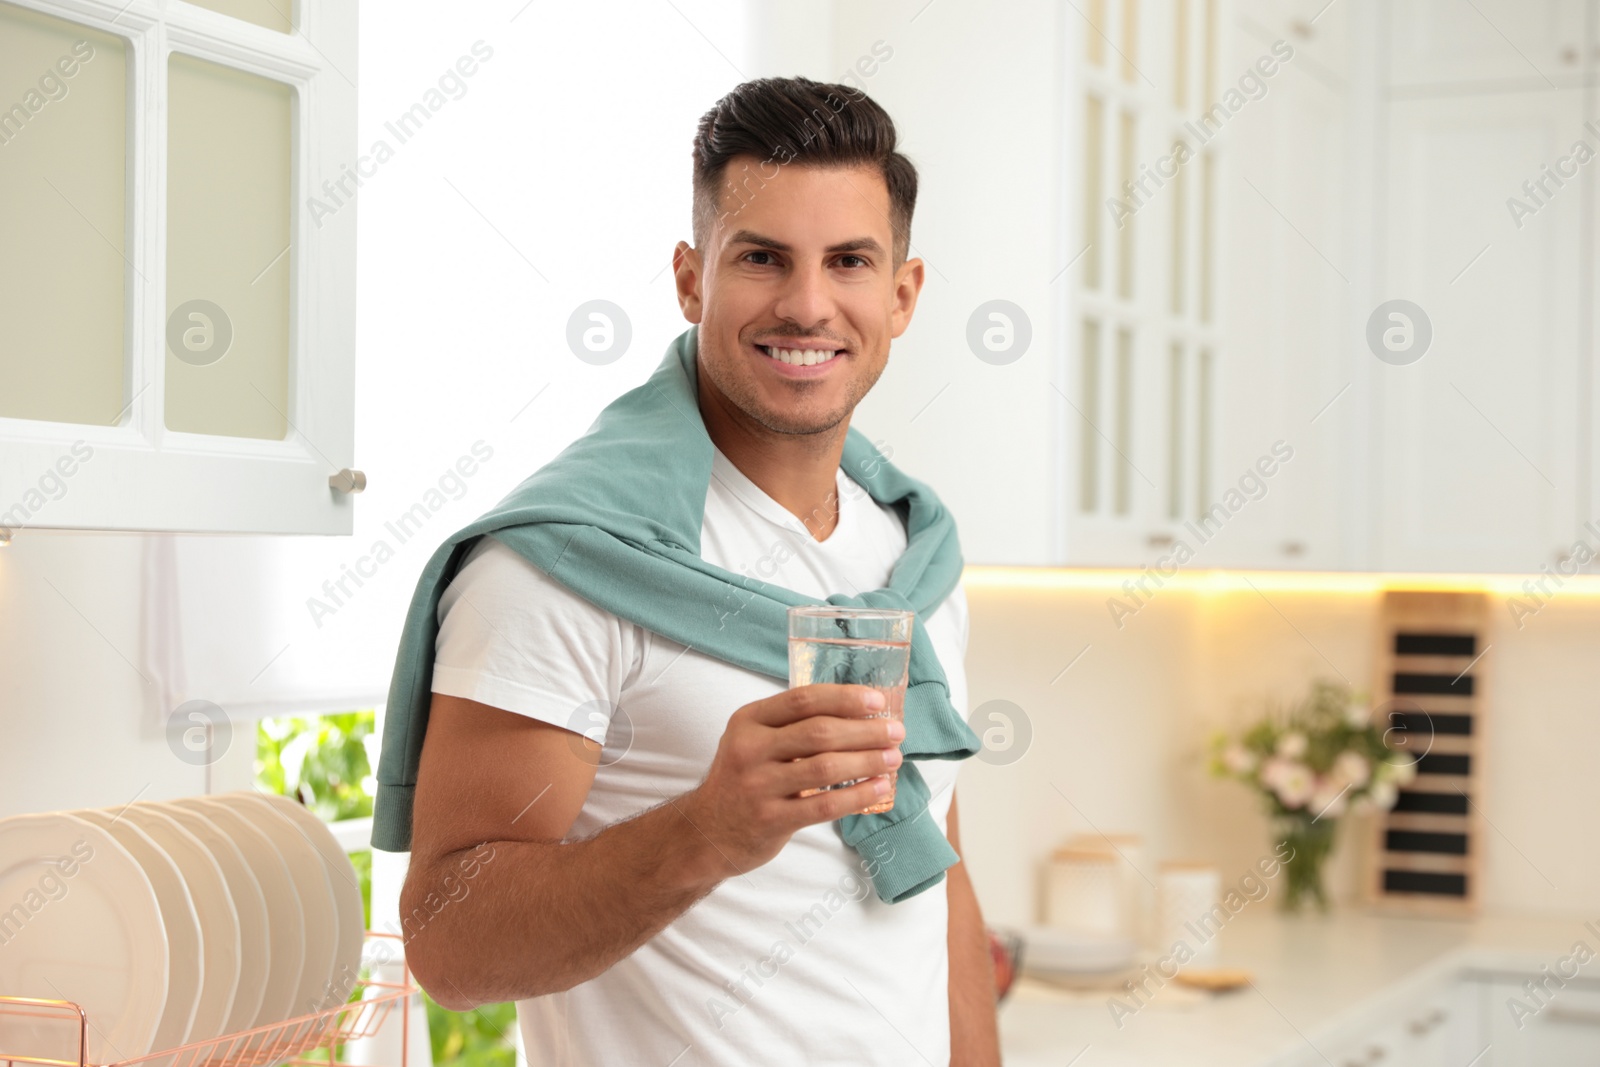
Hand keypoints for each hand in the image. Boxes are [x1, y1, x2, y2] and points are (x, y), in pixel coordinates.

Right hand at [680, 684, 904, 872]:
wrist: (707, 832)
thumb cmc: (743, 780)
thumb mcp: (754, 741)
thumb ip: (792, 725)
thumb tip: (858, 713)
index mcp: (749, 721)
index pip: (803, 700)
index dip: (845, 698)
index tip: (877, 702)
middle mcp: (750, 749)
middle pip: (819, 732)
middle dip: (865, 731)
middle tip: (895, 732)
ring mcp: (759, 786)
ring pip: (826, 768)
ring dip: (867, 761)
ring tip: (893, 759)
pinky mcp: (771, 819)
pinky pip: (824, 806)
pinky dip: (858, 796)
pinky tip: (879, 789)